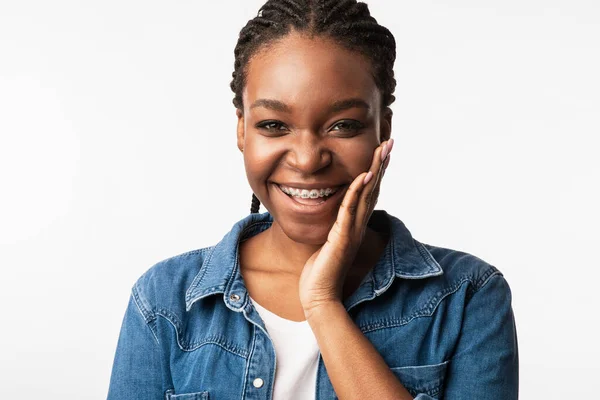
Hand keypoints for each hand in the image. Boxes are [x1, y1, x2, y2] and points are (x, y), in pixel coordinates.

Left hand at [299, 139, 392, 317]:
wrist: (319, 296)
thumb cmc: (321, 272)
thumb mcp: (328, 243)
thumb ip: (333, 227)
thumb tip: (332, 215)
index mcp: (354, 225)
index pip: (369, 193)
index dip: (376, 172)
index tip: (381, 152)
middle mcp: (357, 226)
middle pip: (373, 189)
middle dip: (381, 165)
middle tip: (390, 142)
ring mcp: (352, 231)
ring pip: (366, 195)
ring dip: (374, 171)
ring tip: (381, 150)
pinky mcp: (342, 238)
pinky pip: (349, 210)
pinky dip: (356, 192)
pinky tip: (362, 175)